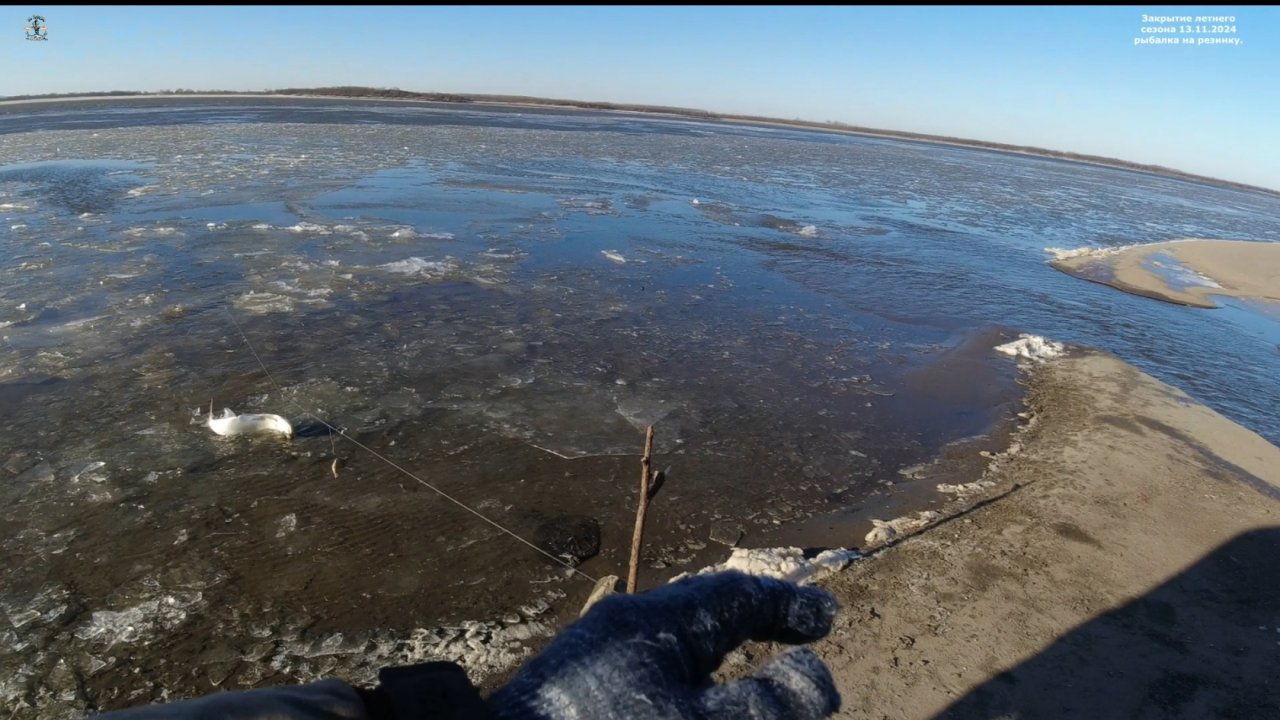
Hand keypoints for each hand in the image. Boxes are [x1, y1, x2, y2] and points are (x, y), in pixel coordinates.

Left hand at [489, 571, 840, 719]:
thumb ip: (766, 706)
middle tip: (795, 637)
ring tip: (746, 685)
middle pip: (700, 616)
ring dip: (715, 663)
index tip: (826, 620)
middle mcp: (621, 631)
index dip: (784, 606)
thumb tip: (822, 679)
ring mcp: (592, 663)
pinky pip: (642, 678)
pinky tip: (680, 703)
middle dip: (751, 625)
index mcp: (654, 624)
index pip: (734, 597)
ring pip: (669, 650)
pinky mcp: (574, 695)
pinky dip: (678, 687)